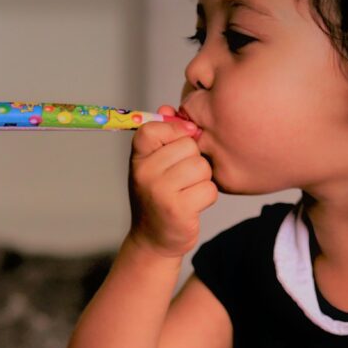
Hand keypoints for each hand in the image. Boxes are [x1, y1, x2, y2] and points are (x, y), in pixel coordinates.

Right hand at [127, 105, 216, 257]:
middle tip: (182, 179)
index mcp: (138, 158)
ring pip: (201, 167)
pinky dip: (207, 197)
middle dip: (194, 160)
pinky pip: (209, 189)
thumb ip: (162, 136)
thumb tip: (169, 107)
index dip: (175, 131)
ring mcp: (160, 192)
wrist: (153, 239)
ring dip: (202, 180)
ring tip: (187, 191)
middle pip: (189, 146)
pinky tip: (193, 205)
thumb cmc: (157, 197)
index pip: (154, 128)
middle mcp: (144, 173)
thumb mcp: (152, 165)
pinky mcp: (178, 210)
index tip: (180, 142)